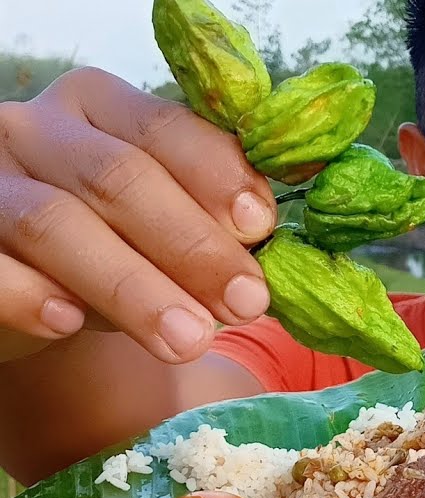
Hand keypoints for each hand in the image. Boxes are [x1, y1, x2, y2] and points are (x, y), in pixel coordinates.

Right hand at [0, 67, 276, 363]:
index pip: (162, 127)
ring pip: (54, 223)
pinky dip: (28, 294)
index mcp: (101, 105)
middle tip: (246, 302)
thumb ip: (217, 223)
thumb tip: (270, 247)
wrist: (39, 291)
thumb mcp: (173, 222)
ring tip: (189, 338)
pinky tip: (69, 322)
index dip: (215, 176)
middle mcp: (36, 129)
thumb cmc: (124, 244)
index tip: (261, 227)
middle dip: (191, 245)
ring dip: (132, 287)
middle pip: (117, 177)